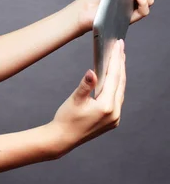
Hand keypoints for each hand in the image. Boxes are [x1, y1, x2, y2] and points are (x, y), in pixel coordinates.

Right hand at [48, 39, 125, 157]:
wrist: (62, 139)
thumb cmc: (66, 119)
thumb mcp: (74, 100)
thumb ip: (85, 85)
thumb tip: (91, 72)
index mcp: (106, 107)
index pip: (114, 77)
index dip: (116, 60)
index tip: (118, 45)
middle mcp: (115, 113)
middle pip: (120, 83)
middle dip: (120, 64)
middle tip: (120, 47)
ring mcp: (115, 118)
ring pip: (120, 90)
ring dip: (119, 74)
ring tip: (118, 59)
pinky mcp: (112, 120)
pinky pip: (117, 98)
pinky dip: (116, 86)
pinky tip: (114, 78)